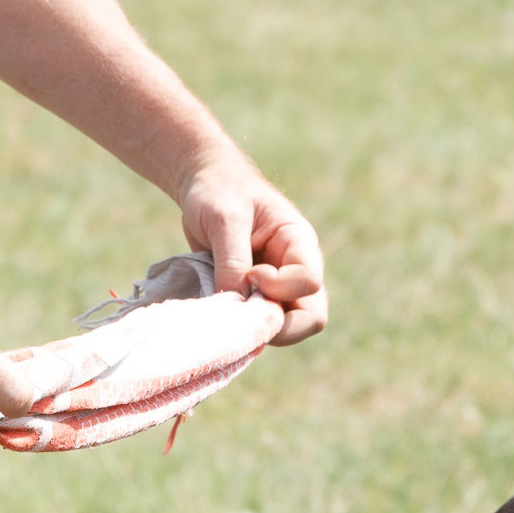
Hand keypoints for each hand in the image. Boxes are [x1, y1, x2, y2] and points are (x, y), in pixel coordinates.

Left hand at [176, 153, 326, 345]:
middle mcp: (295, 269)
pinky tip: (218, 314)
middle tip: (241, 316)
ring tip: (225, 311)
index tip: (249, 274)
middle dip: (277, 325)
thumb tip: (237, 304)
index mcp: (299, 242)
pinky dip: (241, 327)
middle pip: (310, 316)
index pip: (308, 282)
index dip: (278, 288)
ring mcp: (277, 286)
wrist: (203, 184)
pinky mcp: (255, 296)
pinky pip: (259, 324)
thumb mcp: (225, 218)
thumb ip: (233, 260)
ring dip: (256, 328)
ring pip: (285, 326)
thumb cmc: (219, 190)